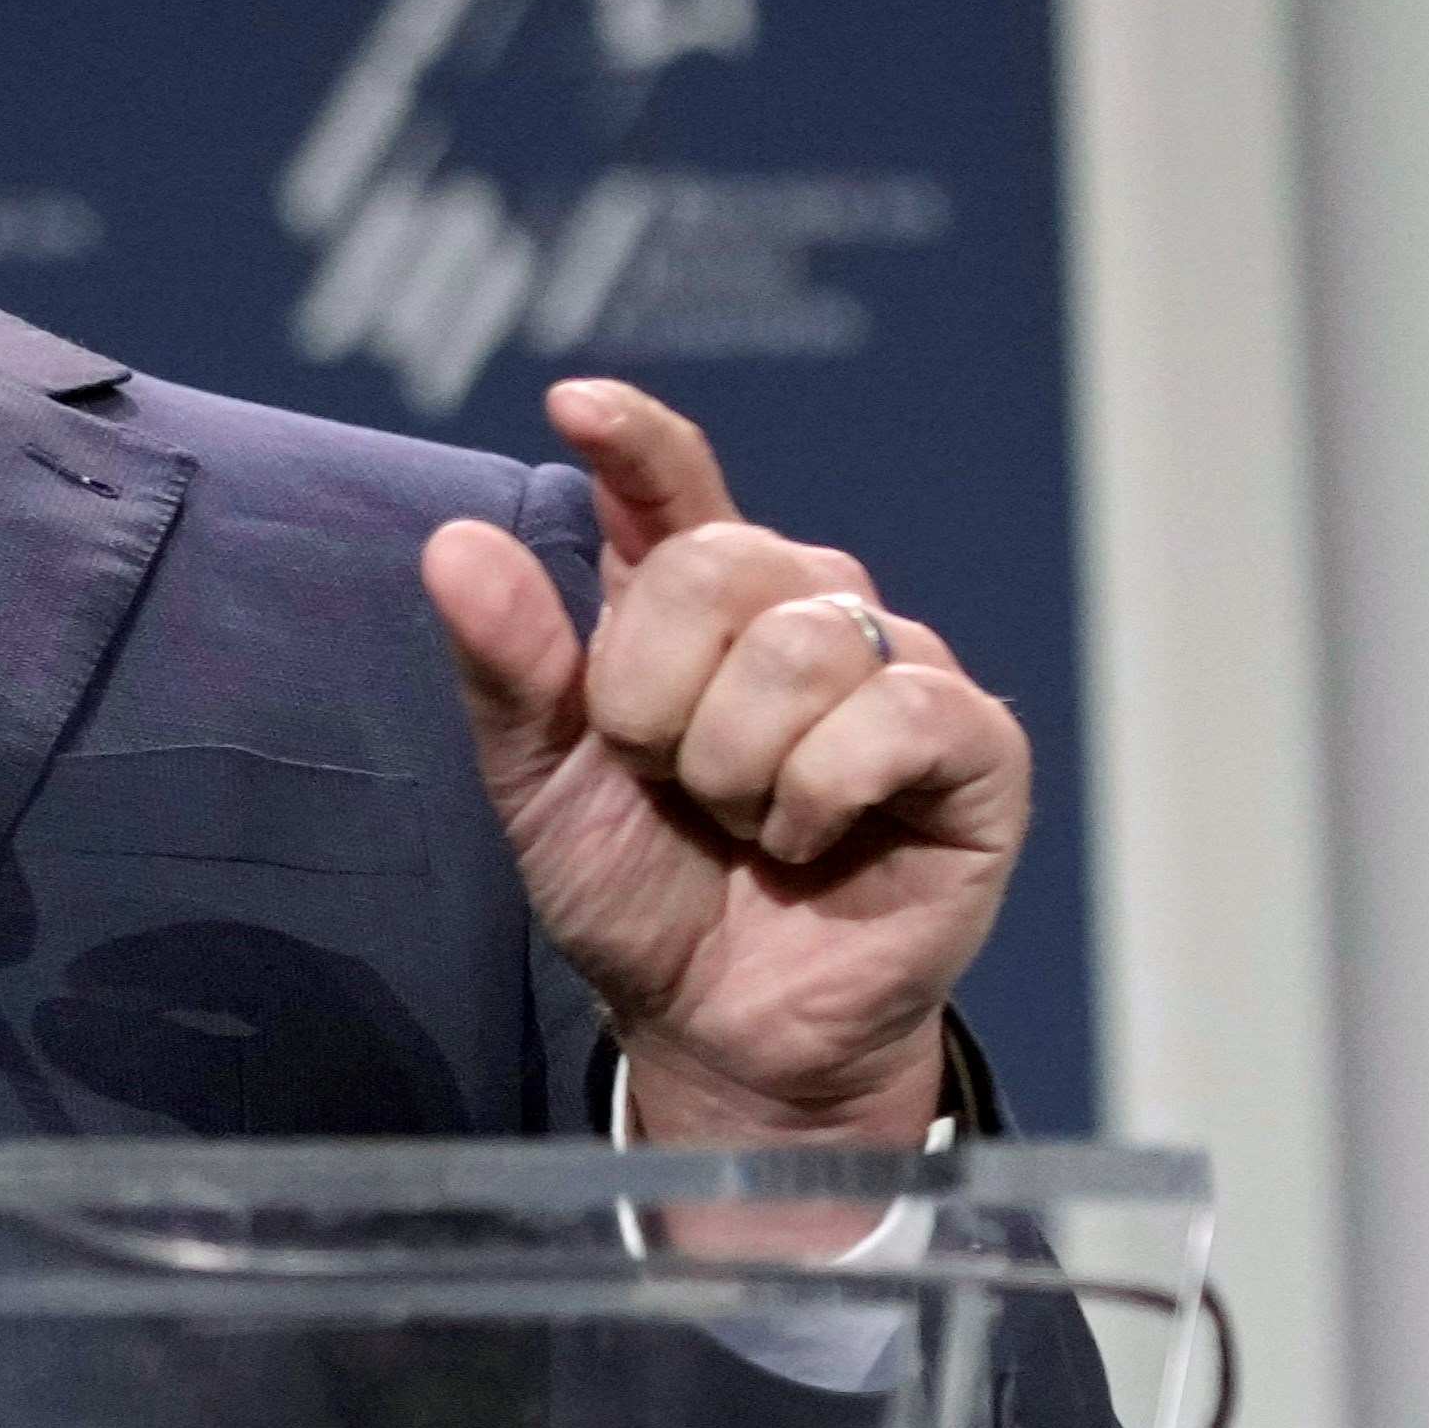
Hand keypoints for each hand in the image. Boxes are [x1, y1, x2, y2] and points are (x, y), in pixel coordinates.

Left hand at [422, 380, 1028, 1149]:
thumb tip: (455, 542)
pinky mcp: (973, 745)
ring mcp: (896, 669)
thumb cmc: (641, 890)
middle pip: (721, 563)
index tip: (576, 404)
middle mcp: (802, 609)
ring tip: (744, 822)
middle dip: (656, 696)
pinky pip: (897, 713)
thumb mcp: (542, 784)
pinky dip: (823, 792)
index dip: (636, 436)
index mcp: (691, 603)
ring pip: (803, 645)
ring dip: (739, 763)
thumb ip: (509, 666)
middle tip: (668, 780)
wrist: (717, 1023)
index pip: (672, 484)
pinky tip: (811, 838)